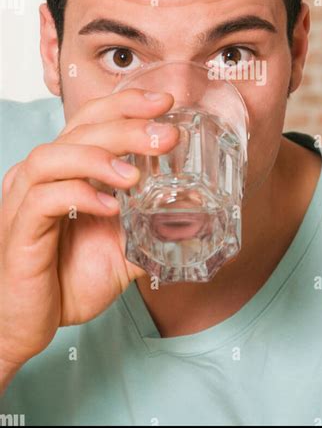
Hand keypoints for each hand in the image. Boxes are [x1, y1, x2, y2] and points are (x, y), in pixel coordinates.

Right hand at [0, 88, 178, 372]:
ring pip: (53, 156)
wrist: (27, 326)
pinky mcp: (19, 231)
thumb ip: (151, 232)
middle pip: (79, 131)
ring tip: (135, 176)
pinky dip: (79, 196)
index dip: (126, 105)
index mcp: (64, 170)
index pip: (91, 121)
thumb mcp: (120, 252)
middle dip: (127, 126)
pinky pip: (43, 200)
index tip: (164, 102)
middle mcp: (41, 177)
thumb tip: (196, 222)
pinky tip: (110, 208)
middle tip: (166, 135)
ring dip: (98, 158)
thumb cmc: (65, 281)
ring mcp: (24, 201)